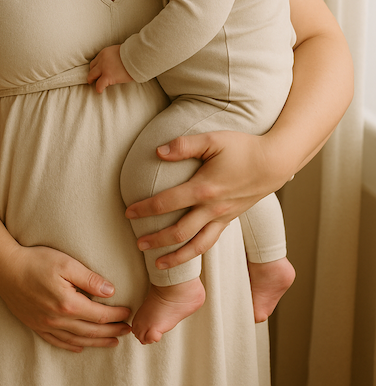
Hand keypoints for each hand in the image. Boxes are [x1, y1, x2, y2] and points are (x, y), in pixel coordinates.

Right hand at [0, 245, 131, 351]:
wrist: (5, 269)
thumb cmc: (36, 261)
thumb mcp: (66, 263)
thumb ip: (89, 279)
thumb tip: (110, 290)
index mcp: (69, 304)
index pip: (100, 314)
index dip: (117, 315)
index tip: (129, 313)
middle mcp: (58, 319)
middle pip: (91, 330)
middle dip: (112, 331)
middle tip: (128, 330)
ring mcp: (46, 325)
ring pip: (77, 340)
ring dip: (97, 342)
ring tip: (112, 342)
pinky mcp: (36, 325)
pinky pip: (57, 341)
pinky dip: (72, 345)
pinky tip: (80, 346)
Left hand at [88, 45, 132, 92]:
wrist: (136, 56)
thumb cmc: (133, 54)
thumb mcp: (120, 52)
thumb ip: (115, 56)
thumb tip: (118, 61)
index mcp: (105, 52)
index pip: (96, 60)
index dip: (96, 66)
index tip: (98, 70)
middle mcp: (102, 59)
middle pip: (92, 67)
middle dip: (93, 73)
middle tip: (94, 78)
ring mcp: (104, 68)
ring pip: (92, 75)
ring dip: (92, 80)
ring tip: (95, 84)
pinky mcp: (108, 76)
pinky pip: (99, 84)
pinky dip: (99, 88)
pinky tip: (100, 90)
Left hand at [125, 131, 285, 269]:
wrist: (275, 162)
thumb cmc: (244, 147)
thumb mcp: (213, 139)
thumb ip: (184, 145)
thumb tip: (158, 151)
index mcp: (204, 188)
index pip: (166, 203)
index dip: (145, 209)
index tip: (128, 213)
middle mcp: (213, 208)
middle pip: (179, 232)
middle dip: (156, 240)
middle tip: (137, 244)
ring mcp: (223, 217)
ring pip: (197, 246)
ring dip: (176, 257)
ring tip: (158, 264)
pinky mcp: (231, 219)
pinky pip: (210, 242)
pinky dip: (196, 252)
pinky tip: (186, 254)